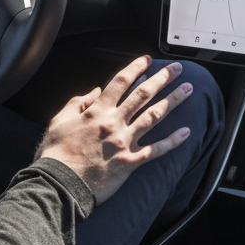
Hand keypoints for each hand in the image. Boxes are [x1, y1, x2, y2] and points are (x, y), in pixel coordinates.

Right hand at [38, 56, 192, 204]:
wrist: (59, 185)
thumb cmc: (56, 154)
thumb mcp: (59, 121)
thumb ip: (77, 103)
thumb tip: (94, 91)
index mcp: (97, 111)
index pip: (120, 83)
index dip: (136, 68)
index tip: (149, 60)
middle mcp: (114, 123)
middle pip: (143, 95)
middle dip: (162, 79)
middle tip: (178, 69)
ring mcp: (123, 142)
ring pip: (153, 116)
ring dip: (173, 101)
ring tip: (188, 89)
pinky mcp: (129, 162)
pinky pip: (155, 150)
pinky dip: (172, 141)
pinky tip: (187, 132)